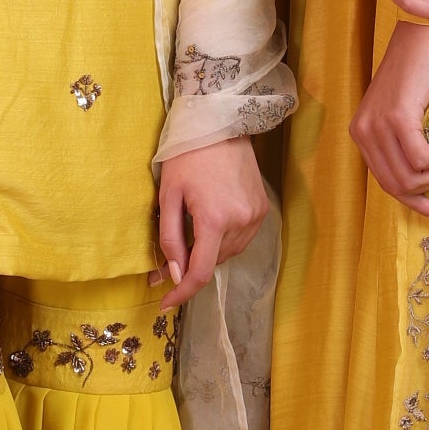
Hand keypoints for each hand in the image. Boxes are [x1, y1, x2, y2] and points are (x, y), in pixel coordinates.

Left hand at [156, 136, 267, 310]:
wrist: (221, 126)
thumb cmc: (187, 157)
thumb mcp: (168, 197)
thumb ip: (170, 239)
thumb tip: (174, 274)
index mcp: (215, 219)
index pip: (200, 272)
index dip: (182, 292)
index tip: (166, 303)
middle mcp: (241, 222)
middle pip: (213, 263)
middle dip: (190, 267)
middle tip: (166, 264)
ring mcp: (256, 217)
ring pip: (227, 254)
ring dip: (208, 253)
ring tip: (190, 235)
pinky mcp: (262, 210)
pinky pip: (240, 239)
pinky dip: (223, 241)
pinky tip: (211, 224)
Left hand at [350, 18, 428, 222]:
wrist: (427, 35)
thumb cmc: (423, 73)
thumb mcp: (409, 117)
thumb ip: (407, 147)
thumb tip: (423, 186)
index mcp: (361, 134)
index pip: (385, 184)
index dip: (413, 204)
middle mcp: (363, 132)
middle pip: (397, 187)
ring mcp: (378, 125)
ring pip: (410, 178)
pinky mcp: (397, 117)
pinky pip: (421, 160)